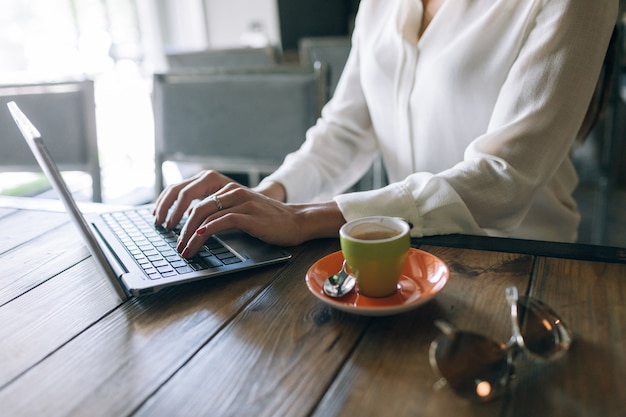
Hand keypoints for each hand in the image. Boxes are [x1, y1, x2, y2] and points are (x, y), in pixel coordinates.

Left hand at [154, 170, 345, 258]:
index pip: (186, 189)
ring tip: (183, 250)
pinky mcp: (249, 215)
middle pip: (192, 202)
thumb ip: (216, 211)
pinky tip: (197, 240)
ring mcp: (240, 201)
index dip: (167, 203)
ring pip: (203, 213)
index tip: (158, 220)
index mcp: (223, 186)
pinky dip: (205, 231)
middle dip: (175, 223)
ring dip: (188, 234)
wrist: (295, 221)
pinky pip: (221, 221)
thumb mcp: (237, 210)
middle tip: (169, 240)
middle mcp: (229, 190)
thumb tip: (188, 225)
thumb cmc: (265, 219)